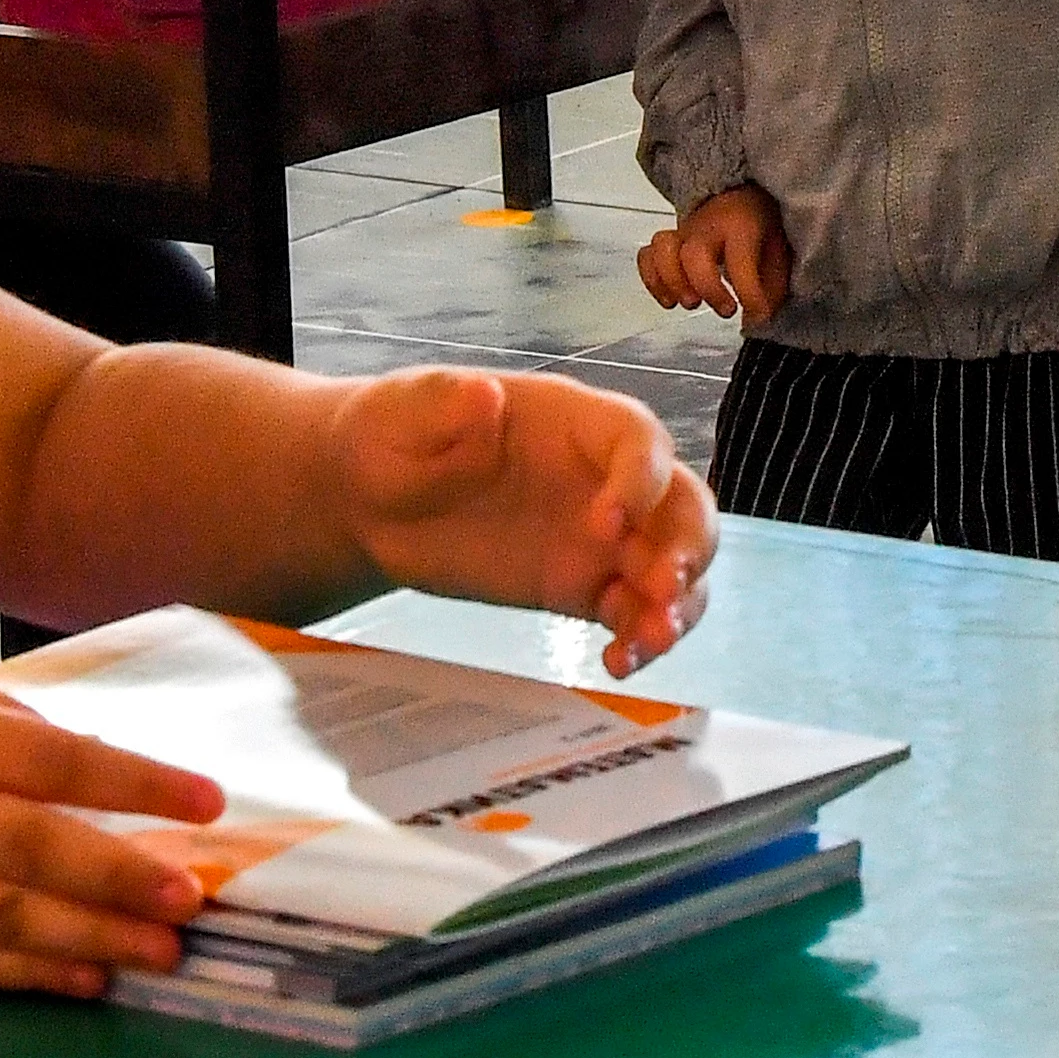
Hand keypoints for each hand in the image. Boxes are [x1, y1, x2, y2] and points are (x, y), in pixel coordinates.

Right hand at [0, 668, 221, 999]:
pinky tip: (81, 979)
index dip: (138, 784)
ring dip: (94, 938)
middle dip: (127, 877)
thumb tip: (81, 751)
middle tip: (195, 899)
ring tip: (161, 953)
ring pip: (10, 919)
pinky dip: (26, 975)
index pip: (56, 760)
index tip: (209, 802)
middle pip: (41, 849)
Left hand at [334, 365, 719, 676]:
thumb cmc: (395, 435)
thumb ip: (445, 403)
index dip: (640, 480)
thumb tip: (484, 394)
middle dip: (688, 545)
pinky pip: (633, 612)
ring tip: (653, 639)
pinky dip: (641, 639)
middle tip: (665, 588)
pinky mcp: (581, 587)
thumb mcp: (407, 410)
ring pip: (672, 564)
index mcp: (574, 421)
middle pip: (683, 502)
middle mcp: (604, 478)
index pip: (638, 440)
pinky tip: (618, 662)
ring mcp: (599, 537)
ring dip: (680, 602)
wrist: (370, 499)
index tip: (604, 524)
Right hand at [638, 184, 795, 326]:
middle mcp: (707, 225)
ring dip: (672, 283)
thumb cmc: (760, 226)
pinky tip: (669, 300)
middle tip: (727, 309)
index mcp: (741, 223)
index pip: (740, 260)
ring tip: (690, 303)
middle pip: (693, 255)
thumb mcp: (778, 252)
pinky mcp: (668, 242)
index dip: (749, 294)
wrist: (741, 195)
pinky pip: (646, 256)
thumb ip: (770, 289)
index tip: (758, 315)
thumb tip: (755, 321)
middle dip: (707, 288)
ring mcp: (683, 232)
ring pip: (662, 250)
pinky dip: (652, 281)